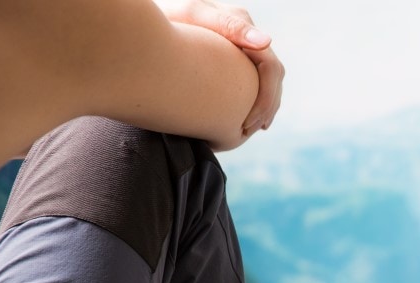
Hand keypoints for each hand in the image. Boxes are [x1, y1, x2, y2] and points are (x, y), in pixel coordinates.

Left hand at [155, 0, 283, 135]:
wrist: (146, 20)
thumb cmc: (166, 15)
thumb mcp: (192, 16)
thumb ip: (230, 26)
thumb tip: (267, 41)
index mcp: (244, 25)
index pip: (271, 68)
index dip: (265, 99)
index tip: (246, 124)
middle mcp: (248, 35)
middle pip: (273, 77)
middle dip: (266, 107)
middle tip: (247, 131)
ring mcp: (242, 46)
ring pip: (268, 81)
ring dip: (264, 107)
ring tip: (248, 129)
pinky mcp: (232, 56)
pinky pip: (253, 81)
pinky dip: (253, 101)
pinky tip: (241, 119)